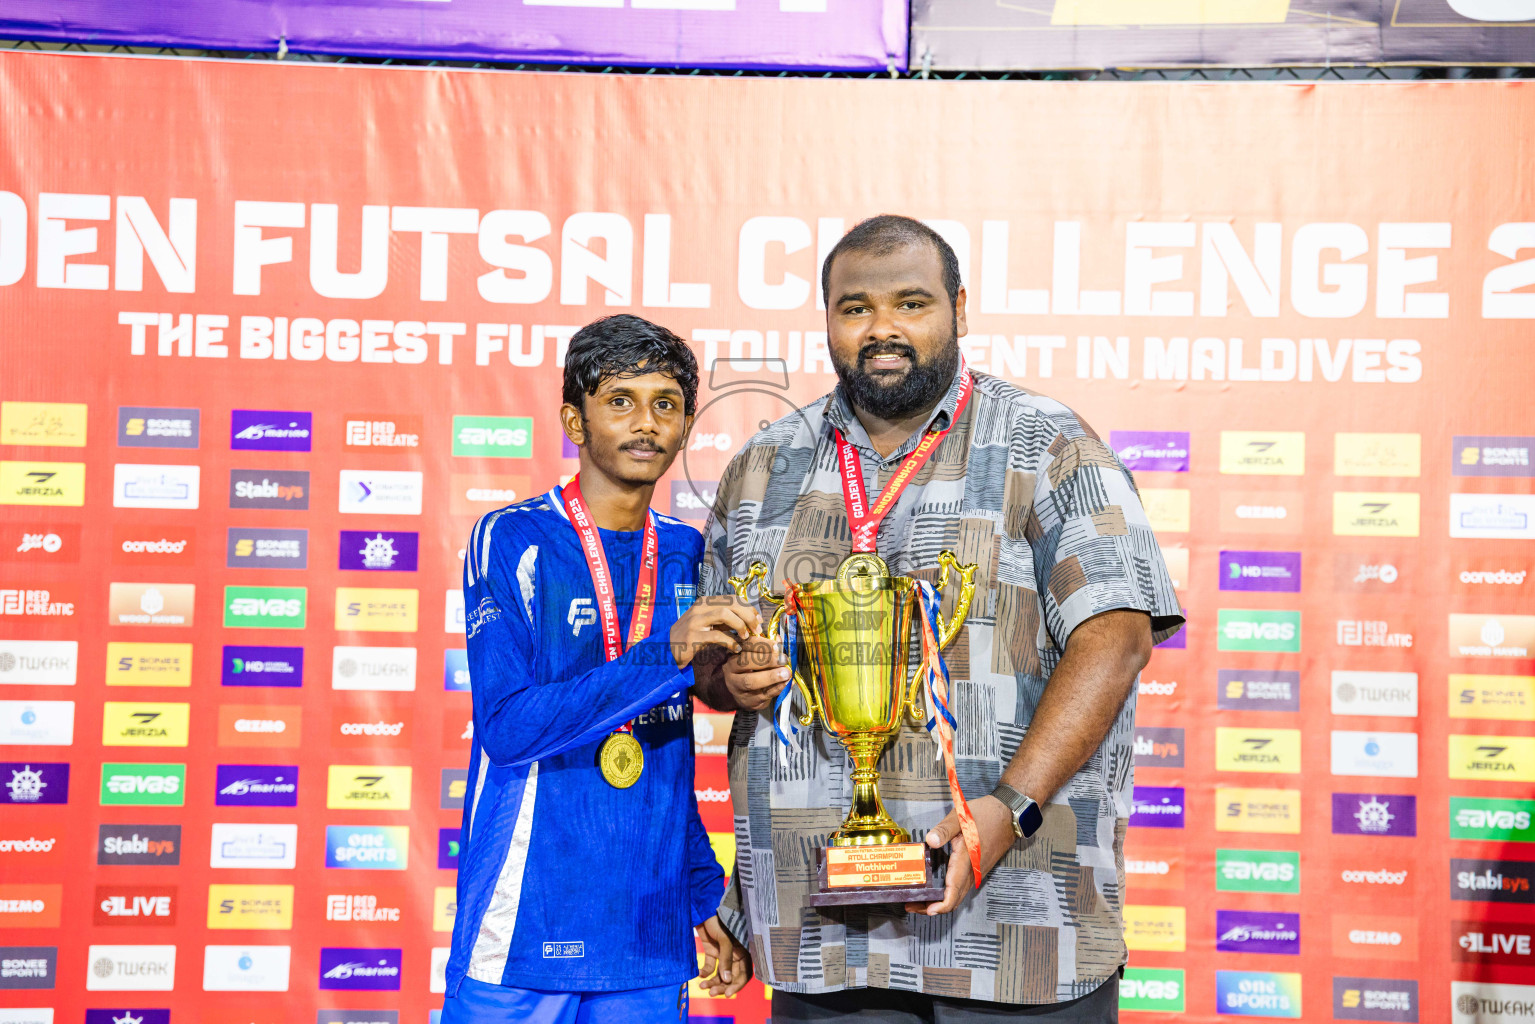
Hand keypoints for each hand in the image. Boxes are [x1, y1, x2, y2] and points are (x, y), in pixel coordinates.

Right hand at [670, 596, 760, 668]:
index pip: (732, 598)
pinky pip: (717, 636)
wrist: (668, 650)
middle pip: (731, 604)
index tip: (758, 620)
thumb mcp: (709, 624)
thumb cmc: (692, 637)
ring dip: (740, 625)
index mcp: (705, 602)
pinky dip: (731, 642)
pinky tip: (736, 648)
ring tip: (746, 636)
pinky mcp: (693, 636)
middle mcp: (700, 608)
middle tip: (757, 629)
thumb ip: (726, 620)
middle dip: (748, 615)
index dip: (748, 608)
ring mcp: (695, 621)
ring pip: (724, 614)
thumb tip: (750, 620)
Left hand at [696, 914, 751, 996]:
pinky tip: (699, 975)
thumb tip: (727, 980)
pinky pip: (710, 967)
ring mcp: (723, 954)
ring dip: (713, 982)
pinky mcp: (712, 951)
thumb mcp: (724, 939)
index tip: (727, 994)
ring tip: (703, 987)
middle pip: (731, 977)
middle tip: (712, 993)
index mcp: (744, 951)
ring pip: (720, 974)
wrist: (702, 908)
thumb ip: (726, 959)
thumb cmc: (718, 920)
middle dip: (723, 986)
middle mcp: (735, 955)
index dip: (737, 985)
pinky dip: (705, 973)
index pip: (744, 973)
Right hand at [722, 635, 789, 711]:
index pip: (746, 646)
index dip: (762, 644)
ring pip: (751, 681)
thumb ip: (767, 648)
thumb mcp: (756, 657)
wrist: (745, 696)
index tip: (777, 645)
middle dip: (766, 660)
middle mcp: (732, 670)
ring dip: (770, 676)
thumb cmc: (752, 672)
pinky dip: (776, 688)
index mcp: (734, 655)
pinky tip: (786, 682)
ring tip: (786, 673)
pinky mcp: (748, 700)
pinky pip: (763, 694)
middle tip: (783, 659)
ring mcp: (738, 687)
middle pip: (745, 663)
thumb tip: (778, 639)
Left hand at [904, 795, 1017, 915]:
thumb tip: (930, 840)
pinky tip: (937, 886)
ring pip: (958, 894)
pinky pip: (962, 887)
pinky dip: (949, 892)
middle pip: (954, 899)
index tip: (927, 910)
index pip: (953, 892)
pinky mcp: (978, 870)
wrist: (1007, 816)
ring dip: (941, 900)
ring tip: (921, 898)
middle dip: (934, 906)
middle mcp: (973, 872)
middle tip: (913, 904)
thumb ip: (944, 829)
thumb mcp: (961, 817)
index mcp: (966, 860)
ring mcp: (976, 872)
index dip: (940, 906)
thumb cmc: (985, 815)